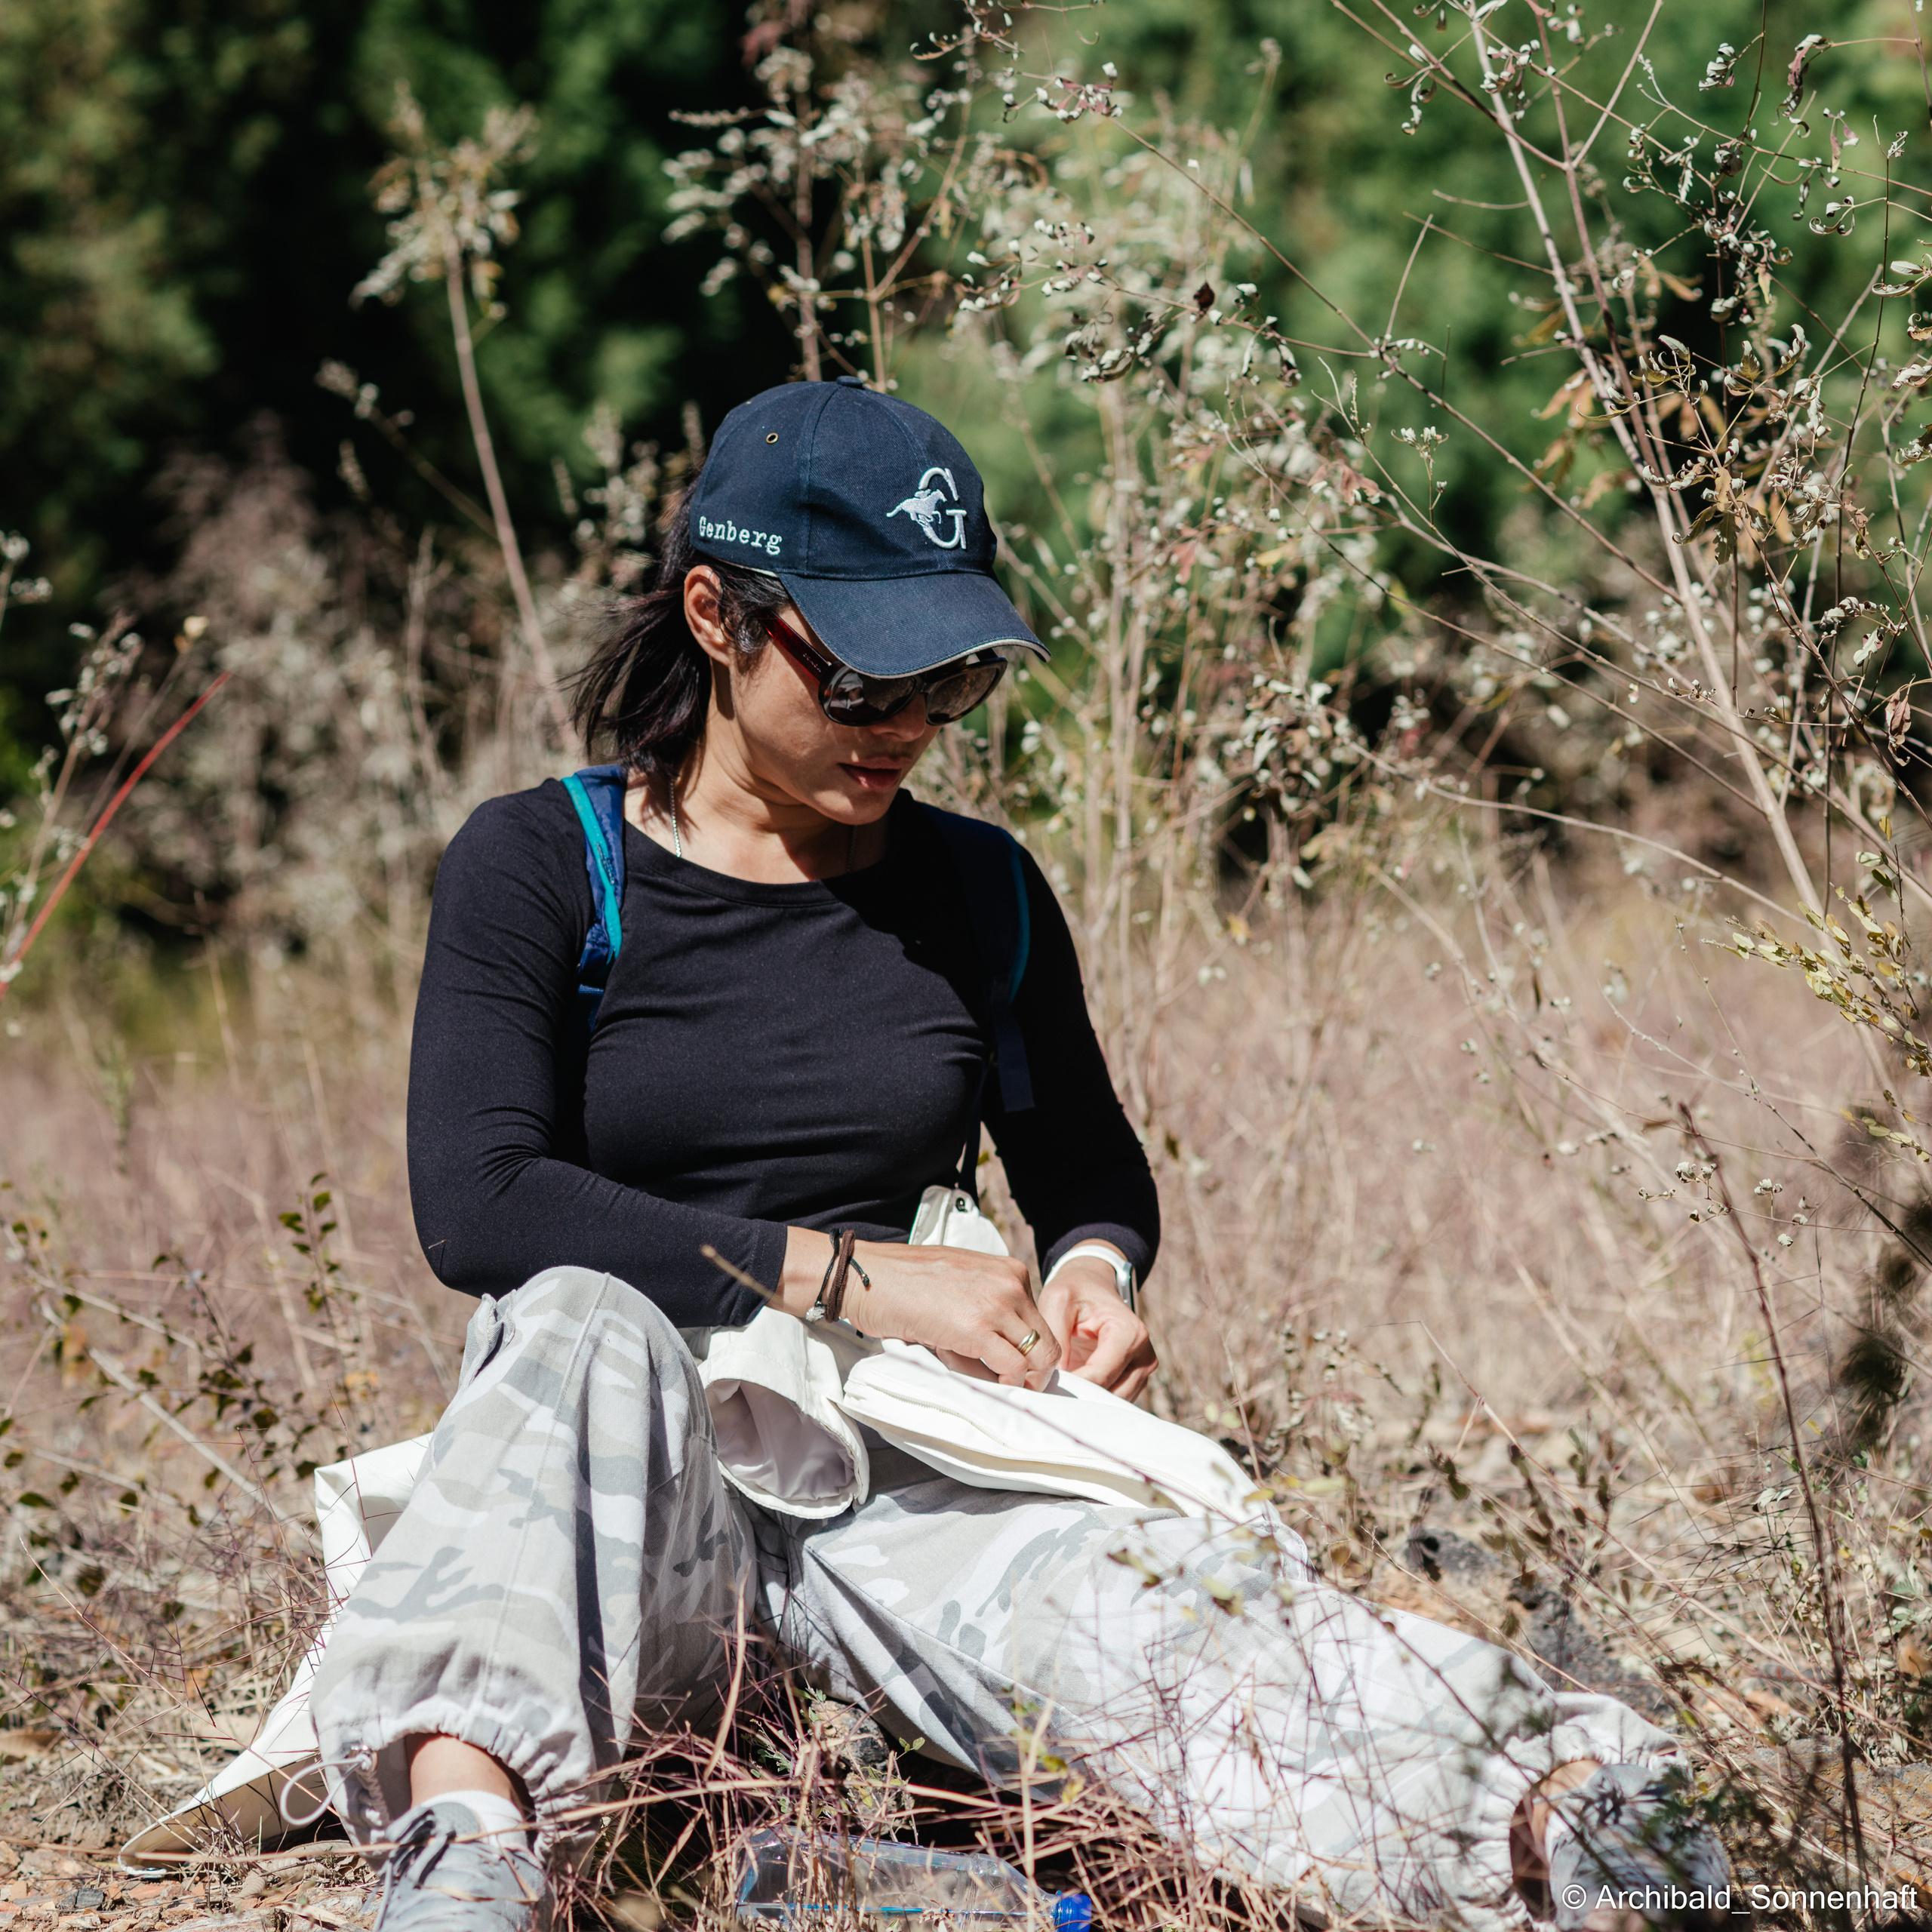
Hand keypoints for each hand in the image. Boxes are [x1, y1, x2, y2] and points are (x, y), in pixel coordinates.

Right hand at [779, 1228, 1060, 1388]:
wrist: (869, 1276)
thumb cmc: (906, 1280)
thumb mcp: (961, 1281)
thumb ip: (989, 1304)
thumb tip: (1008, 1349)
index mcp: (1009, 1271)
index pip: (1041, 1321)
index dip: (1033, 1350)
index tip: (1020, 1369)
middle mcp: (1010, 1284)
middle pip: (1047, 1341)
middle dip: (1037, 1371)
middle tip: (1018, 1388)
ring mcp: (996, 1305)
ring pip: (1038, 1357)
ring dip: (1023, 1381)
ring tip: (1001, 1389)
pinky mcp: (977, 1329)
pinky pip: (1011, 1368)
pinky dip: (1006, 1385)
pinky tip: (989, 1386)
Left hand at [1037, 1254, 1155, 1399]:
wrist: (1091, 1284)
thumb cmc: (1075, 1290)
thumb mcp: (1057, 1301)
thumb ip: (1056, 1337)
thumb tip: (1056, 1375)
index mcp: (1130, 1333)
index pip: (1100, 1375)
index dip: (1071, 1386)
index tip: (1044, 1388)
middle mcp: (1143, 1355)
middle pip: (1109, 1394)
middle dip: (1078, 1396)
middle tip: (1047, 1395)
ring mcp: (1142, 1370)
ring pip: (1112, 1402)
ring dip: (1085, 1400)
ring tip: (1056, 1391)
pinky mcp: (1134, 1379)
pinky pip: (1113, 1398)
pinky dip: (1091, 1398)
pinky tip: (1070, 1390)